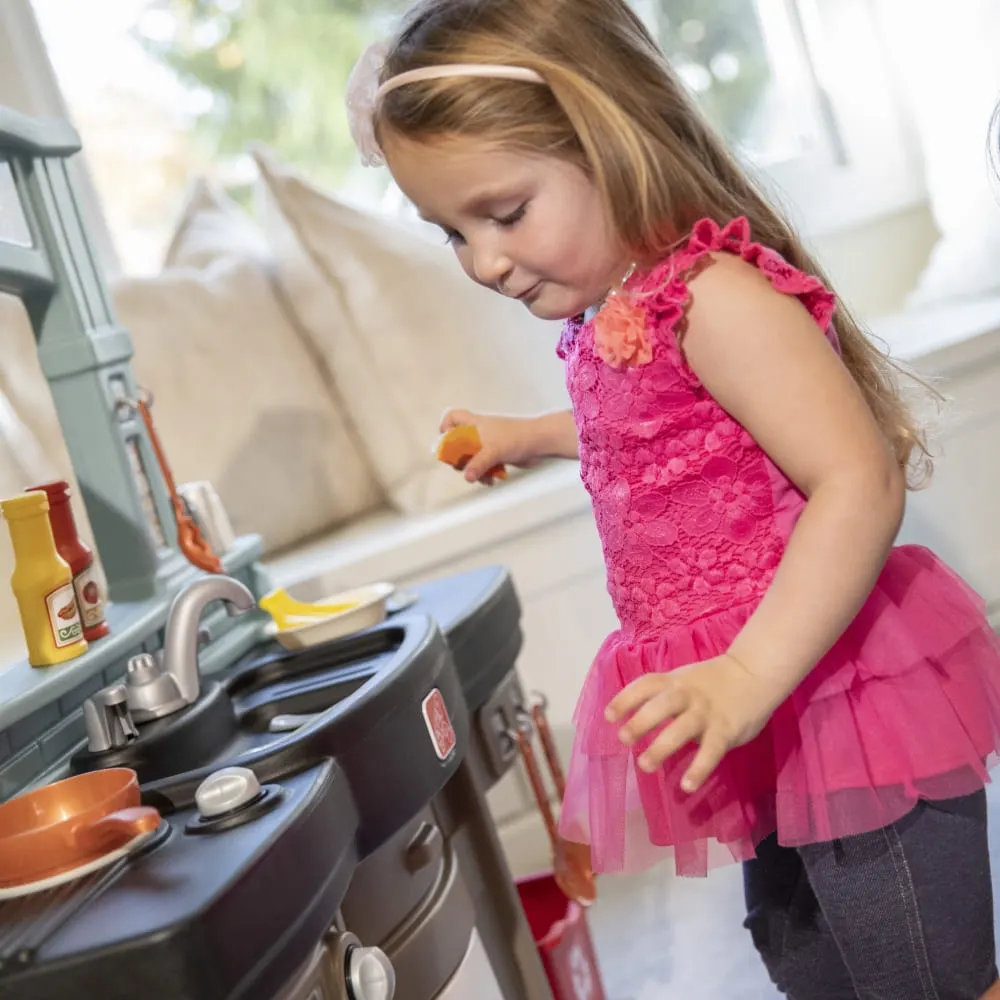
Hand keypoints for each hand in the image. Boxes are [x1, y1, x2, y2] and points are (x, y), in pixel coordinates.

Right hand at [440, 409, 544, 482]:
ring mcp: (489, 443)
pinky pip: (485, 465)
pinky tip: (491, 480)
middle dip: (460, 458)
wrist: (540, 442)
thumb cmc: (518, 437)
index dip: (445, 427)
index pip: (453, 417)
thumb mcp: (493, 451)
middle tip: (463, 465)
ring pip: (473, 457)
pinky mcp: (498, 454)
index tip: (446, 441)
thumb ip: (478, 464)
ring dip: (474, 469)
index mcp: (475, 424)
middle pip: (459, 443)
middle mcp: (480, 432)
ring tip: (482, 477)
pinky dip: (486, 473)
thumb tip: (467, 476)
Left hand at [605, 654, 787, 792]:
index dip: (625, 698)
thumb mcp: (684, 681)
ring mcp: (706, 712)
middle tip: (623, 738)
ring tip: (645, 764)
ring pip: (682, 728)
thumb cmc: (711, 682)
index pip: (645, 685)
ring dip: (662, 746)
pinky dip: (699, 768)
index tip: (608, 716)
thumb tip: (637, 722)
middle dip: (640, 720)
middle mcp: (687, 695)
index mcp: (674, 681)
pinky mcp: (726, 730)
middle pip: (661, 705)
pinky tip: (687, 785)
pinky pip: (711, 751)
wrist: (753, 674)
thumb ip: (664, 698)